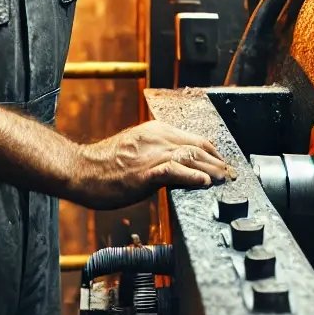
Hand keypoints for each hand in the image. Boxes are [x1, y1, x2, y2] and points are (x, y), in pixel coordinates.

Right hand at [62, 120, 233, 208]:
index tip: (224, 166)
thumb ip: (159, 153)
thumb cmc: (106, 165)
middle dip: (219, 163)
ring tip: (225, 181)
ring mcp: (151, 153)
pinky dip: (192, 177)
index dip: (214, 154)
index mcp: (156, 130)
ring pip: (192, 157)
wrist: (81, 170)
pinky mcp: (145, 171)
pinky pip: (175, 171)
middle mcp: (157, 137)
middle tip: (232, 177)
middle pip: (199, 147)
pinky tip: (203, 184)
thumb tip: (181, 167)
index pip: (195, 139)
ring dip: (212, 170)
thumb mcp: (137, 150)